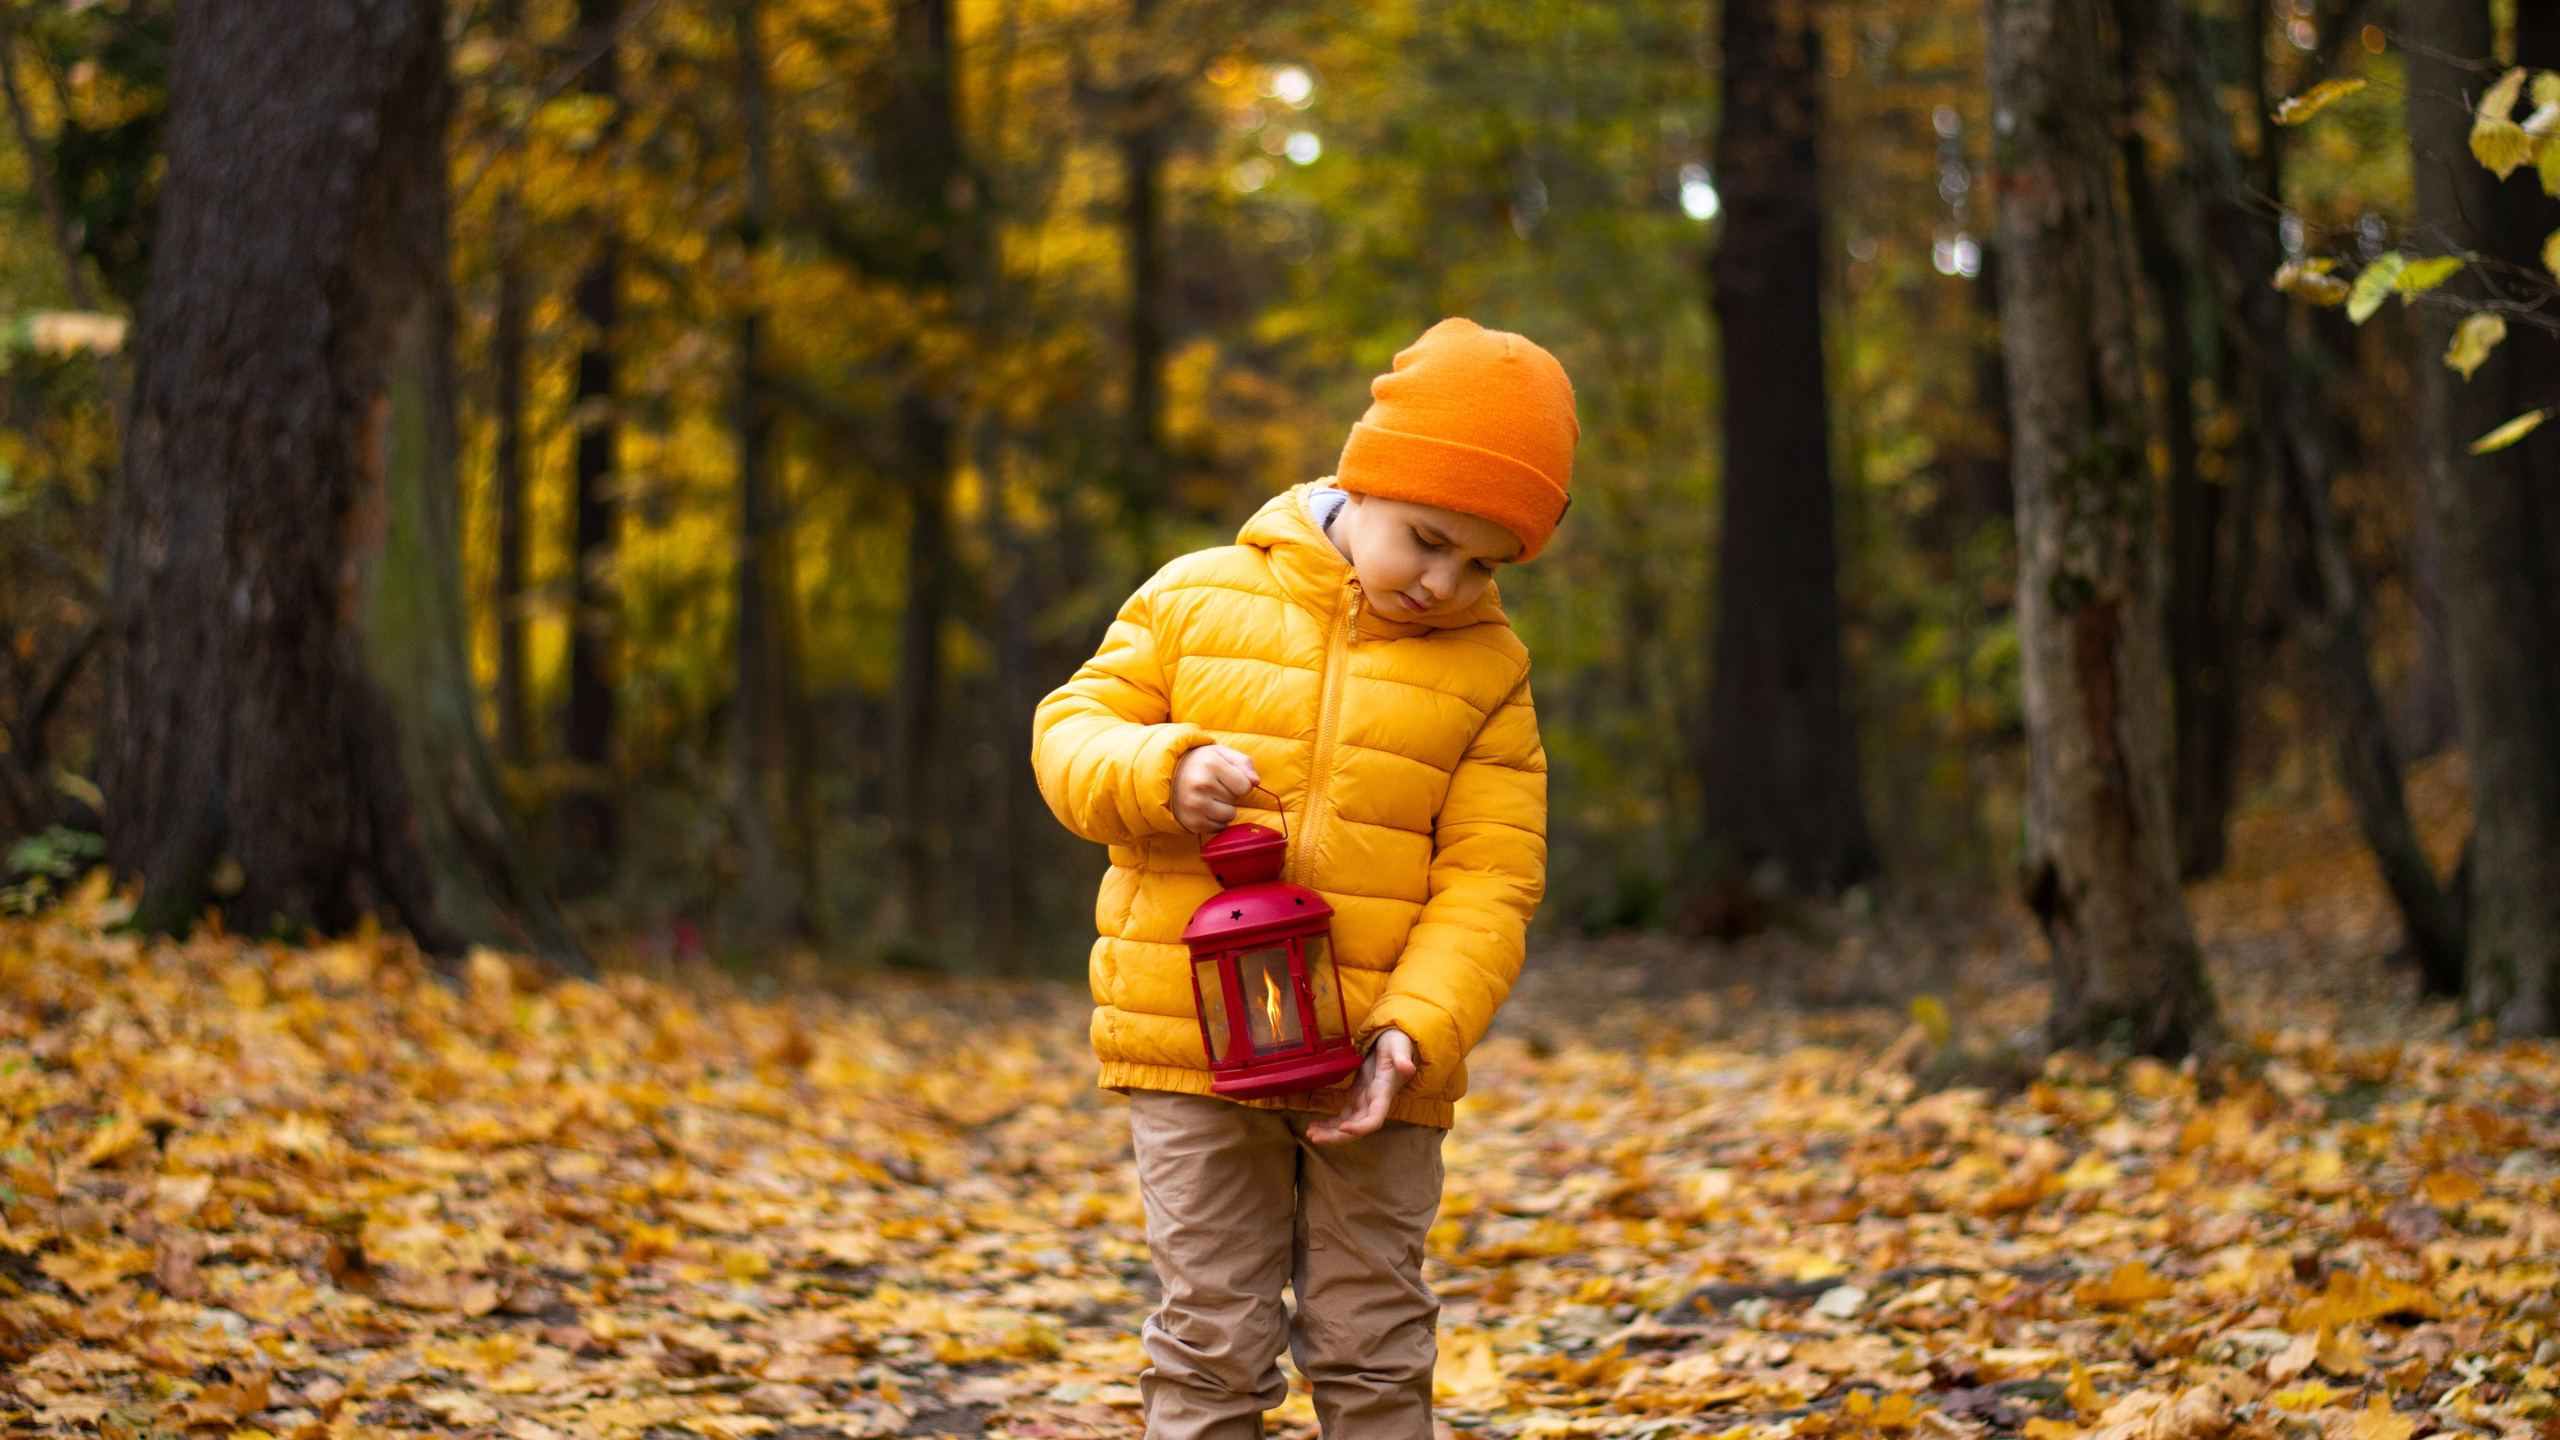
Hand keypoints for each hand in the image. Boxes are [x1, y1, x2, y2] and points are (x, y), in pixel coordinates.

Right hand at [1170, 744, 1259, 833]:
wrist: (1168, 776)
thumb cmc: (1201, 763)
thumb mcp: (1222, 754)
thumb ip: (1244, 762)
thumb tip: (1256, 782)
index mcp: (1211, 764)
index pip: (1245, 786)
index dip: (1240, 782)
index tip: (1226, 777)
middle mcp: (1201, 785)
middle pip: (1236, 800)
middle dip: (1229, 793)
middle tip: (1212, 785)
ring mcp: (1195, 806)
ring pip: (1229, 815)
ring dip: (1224, 808)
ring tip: (1209, 797)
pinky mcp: (1192, 822)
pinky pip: (1219, 827)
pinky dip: (1215, 820)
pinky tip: (1203, 808)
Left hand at [1308, 1028, 1415, 1144]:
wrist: (1394, 1040)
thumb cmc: (1397, 1042)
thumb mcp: (1399, 1046)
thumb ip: (1402, 1057)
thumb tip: (1409, 1068)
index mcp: (1383, 1092)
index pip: (1375, 1118)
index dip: (1361, 1127)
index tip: (1343, 1127)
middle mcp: (1374, 1102)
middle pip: (1357, 1127)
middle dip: (1337, 1136)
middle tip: (1314, 1138)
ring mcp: (1364, 1101)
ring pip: (1348, 1124)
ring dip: (1330, 1133)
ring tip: (1310, 1134)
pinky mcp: (1356, 1096)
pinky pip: (1343, 1116)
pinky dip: (1330, 1124)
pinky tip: (1315, 1126)